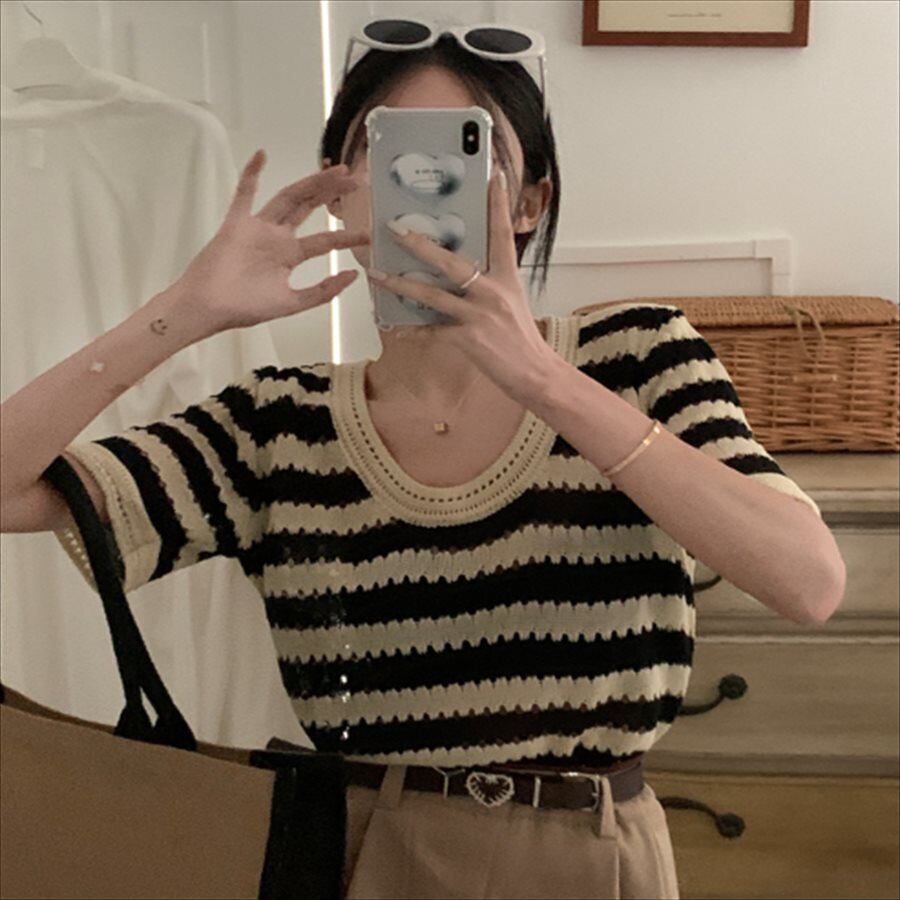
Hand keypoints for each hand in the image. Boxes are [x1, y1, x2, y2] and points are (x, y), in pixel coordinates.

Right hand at [175, 150, 368, 332]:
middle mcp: (276, 238)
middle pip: (309, 209)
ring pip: (287, 197)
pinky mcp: (236, 223)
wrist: (210, 308)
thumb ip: (322, 292)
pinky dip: (251, 174)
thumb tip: (352, 276)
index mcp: (289, 256)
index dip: (346, 237)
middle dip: (332, 194)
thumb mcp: (293, 302)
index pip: (323, 241)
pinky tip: (261, 156)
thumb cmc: (245, 308)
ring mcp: (257, 227)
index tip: (367, 234)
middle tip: (355, 180)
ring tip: (333, 170)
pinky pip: (243, 194)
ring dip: (310, 183)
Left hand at [364, 170, 560, 404]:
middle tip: (395, 228)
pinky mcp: (468, 340)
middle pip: (450, 261)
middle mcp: (493, 292)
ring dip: (400, 284)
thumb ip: (489, 286)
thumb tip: (460, 274)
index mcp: (507, 278)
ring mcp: (479, 315)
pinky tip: (395, 326)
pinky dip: (412, 329)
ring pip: (431, 294)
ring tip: (377, 275)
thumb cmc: (522, 341)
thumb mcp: (512, 303)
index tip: (495, 175)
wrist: (536, 375)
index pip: (502, 234)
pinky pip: (431, 331)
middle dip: (418, 244)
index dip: (499, 204)